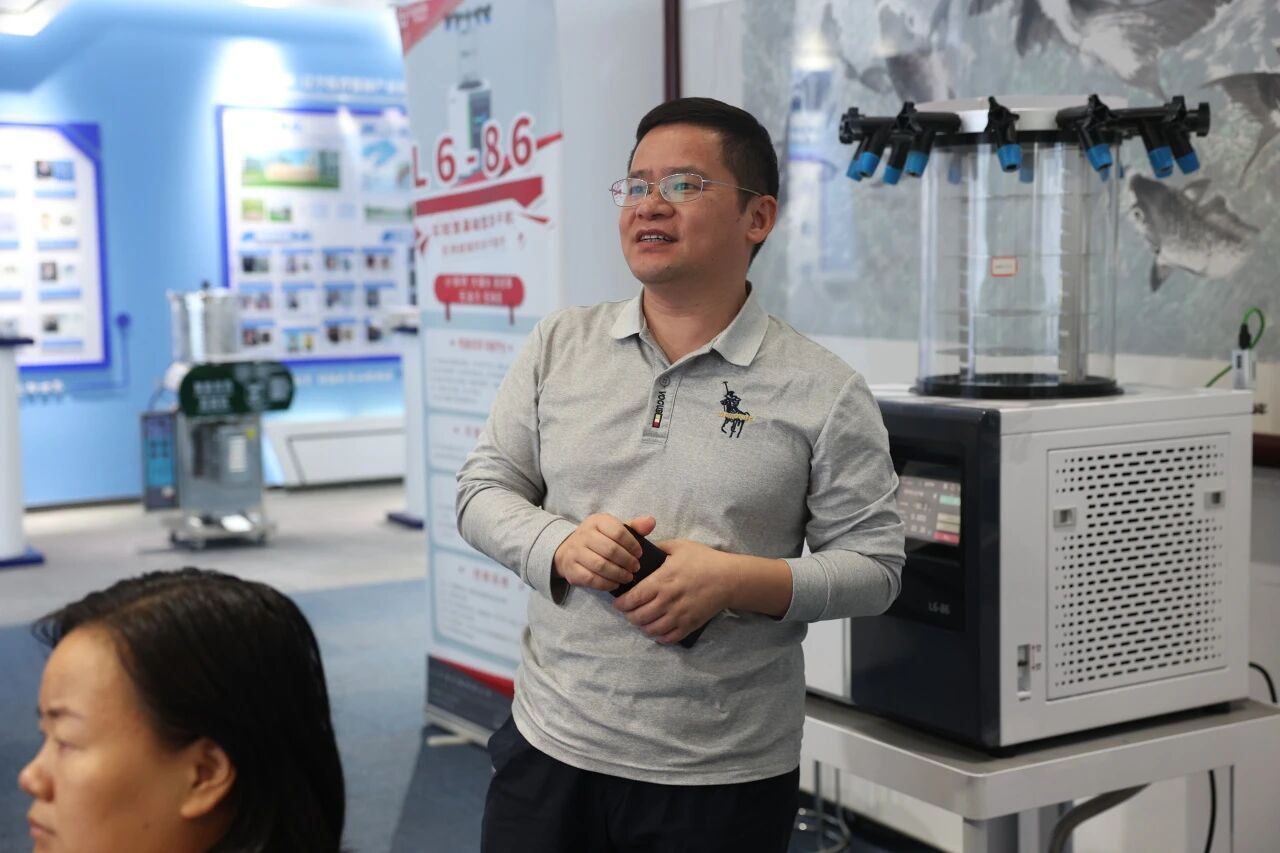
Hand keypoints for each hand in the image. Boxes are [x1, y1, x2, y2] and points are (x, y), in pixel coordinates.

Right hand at [553, 513, 655, 591]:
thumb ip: (634, 526)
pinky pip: (591, 579)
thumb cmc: (599, 539)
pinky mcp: (571, 569)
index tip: (639, 554)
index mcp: (596, 521)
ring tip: (628, 577)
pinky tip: (616, 583)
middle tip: (635, 568)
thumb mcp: (614, 529)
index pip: (618, 532)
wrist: (568, 550)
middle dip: (627, 561)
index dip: (632, 544)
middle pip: (610, 550)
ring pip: (601, 566)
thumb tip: (651, 521)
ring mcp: (575, 552)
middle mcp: (584, 534)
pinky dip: (606, 583)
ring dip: (618, 574)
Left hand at [613, 539, 731, 644]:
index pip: (633, 598)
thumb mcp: (679, 546)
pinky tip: (657, 630)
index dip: (621, 604)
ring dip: (642, 627)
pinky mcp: (689, 625)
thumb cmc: (704, 560)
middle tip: (628, 611)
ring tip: (641, 620)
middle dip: (629, 616)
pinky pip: (669, 638)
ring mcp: (678, 616)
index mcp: (661, 581)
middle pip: (638, 617)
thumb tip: (642, 550)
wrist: (729, 578)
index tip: (618, 602)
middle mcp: (667, 601)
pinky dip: (659, 636)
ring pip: (651, 629)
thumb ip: (659, 547)